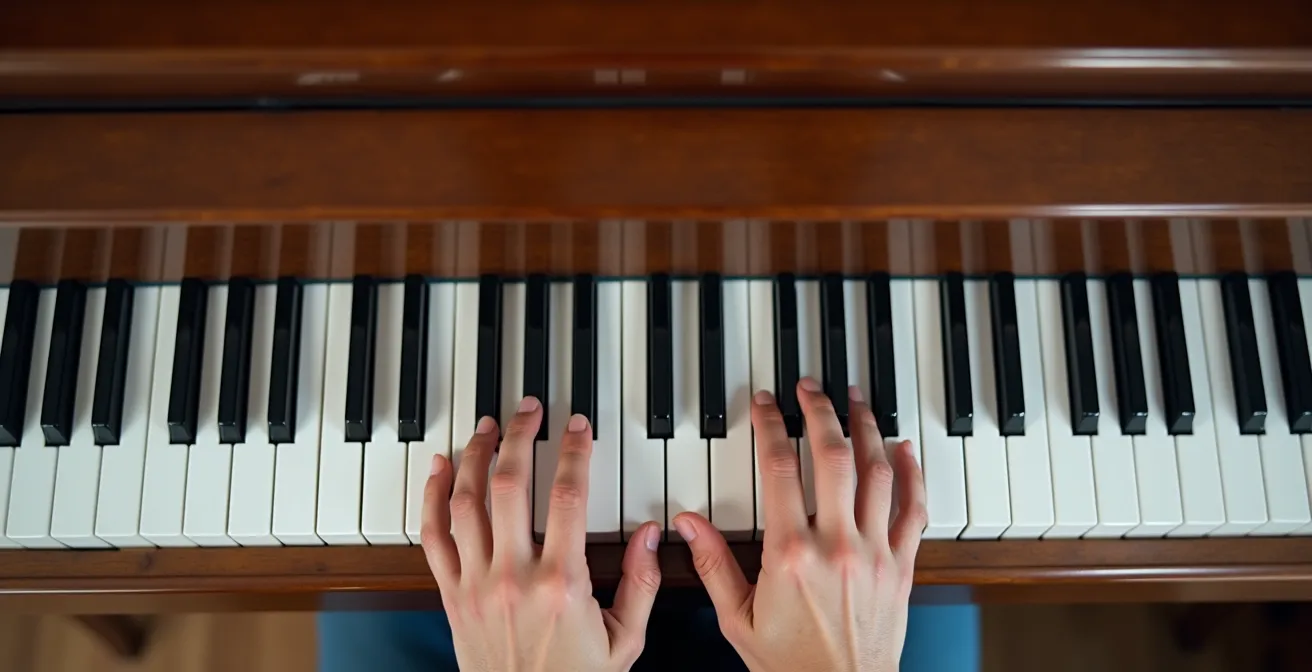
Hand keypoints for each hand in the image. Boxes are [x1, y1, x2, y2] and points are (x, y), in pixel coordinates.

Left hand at [421, 397, 663, 671]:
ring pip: (466, 502)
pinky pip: (434, 536)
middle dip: (519, 435)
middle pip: (509, 484)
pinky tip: (441, 466)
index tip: (578, 427)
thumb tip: (652, 534)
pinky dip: (433, 495)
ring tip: (488, 425)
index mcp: (561, 584)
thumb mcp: (625, 641)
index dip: (573, 452)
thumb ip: (641, 584)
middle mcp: (513, 577)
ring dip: (475, 455)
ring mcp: (476, 584)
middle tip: (529, 409)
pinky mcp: (451, 595)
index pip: (567, 498)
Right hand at [673, 378, 926, 671]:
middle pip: (832, 456)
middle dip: (820, 410)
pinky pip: (915, 509)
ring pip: (877, 472)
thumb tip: (687, 522)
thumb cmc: (789, 666)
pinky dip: (912, 473)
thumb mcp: (737, 618)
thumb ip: (712, 564)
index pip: (779, 467)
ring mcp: (874, 553)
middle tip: (810, 386)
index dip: (771, 425)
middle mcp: (837, 545)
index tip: (765, 403)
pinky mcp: (901, 567)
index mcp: (790, 554)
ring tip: (856, 398)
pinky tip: (904, 447)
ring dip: (867, 428)